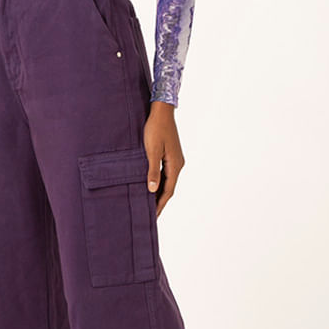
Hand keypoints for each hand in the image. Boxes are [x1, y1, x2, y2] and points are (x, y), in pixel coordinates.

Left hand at [143, 101, 184, 216]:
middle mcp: (178, 164)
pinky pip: (166, 173)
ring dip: (160, 192)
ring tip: (150, 204)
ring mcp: (175, 159)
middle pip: (169, 188)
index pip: (168, 191)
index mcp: (175, 165)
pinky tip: (152, 185)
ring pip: (168, 181)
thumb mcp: (151, 151)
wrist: (161, 111)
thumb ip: (152, 171)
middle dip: (160, 202)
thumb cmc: (155, 129)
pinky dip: (160, 182)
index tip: (153, 216)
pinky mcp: (171, 154)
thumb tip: (152, 190)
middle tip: (151, 215)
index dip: (160, 204)